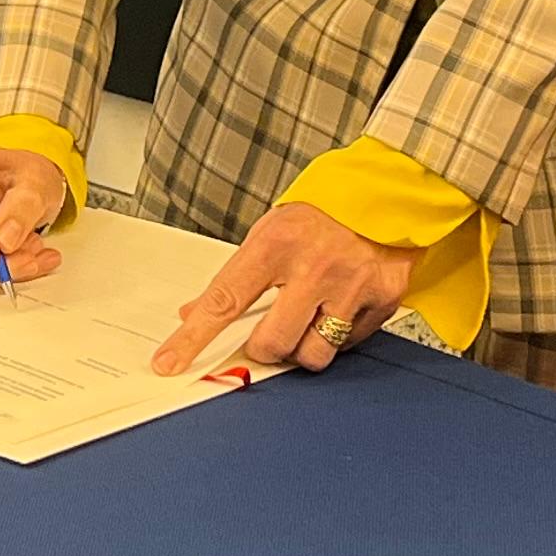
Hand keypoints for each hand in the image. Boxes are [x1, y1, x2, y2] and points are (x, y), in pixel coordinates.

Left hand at [151, 202, 420, 376]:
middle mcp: (313, 267)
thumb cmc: (322, 214)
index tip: (169, 363)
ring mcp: (351, 286)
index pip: (224, 300)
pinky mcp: (383, 300)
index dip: (192, 338)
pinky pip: (349, 346)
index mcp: (276, 244)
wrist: (385, 192)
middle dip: (265, 347)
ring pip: (312, 355)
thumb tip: (193, 313)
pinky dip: (339, 337)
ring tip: (310, 319)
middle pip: (271, 342)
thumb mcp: (270, 233)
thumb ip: (236, 276)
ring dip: (303, 348)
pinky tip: (340, 307)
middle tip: (269, 332)